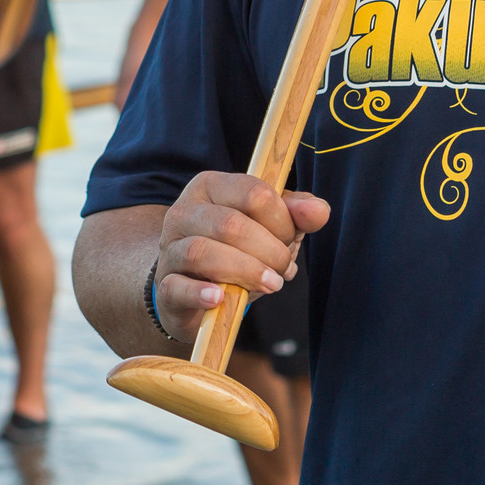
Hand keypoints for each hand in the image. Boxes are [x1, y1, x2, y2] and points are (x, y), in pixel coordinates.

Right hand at [152, 172, 330, 342]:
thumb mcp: (269, 226)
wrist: (192, 287)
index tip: (288, 240)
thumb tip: (319, 210)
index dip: (281, 220)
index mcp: (211, 186)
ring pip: (202, 253)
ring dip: (245, 272)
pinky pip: (177, 287)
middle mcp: (185, 211)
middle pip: (229, 224)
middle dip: (268, 251)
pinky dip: (200, 293)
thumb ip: (296, 213)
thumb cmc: (237, 249)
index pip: (253, 193)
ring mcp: (170, 249)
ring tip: (269, 286)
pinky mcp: (165, 285)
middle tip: (283, 271)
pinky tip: (220, 298)